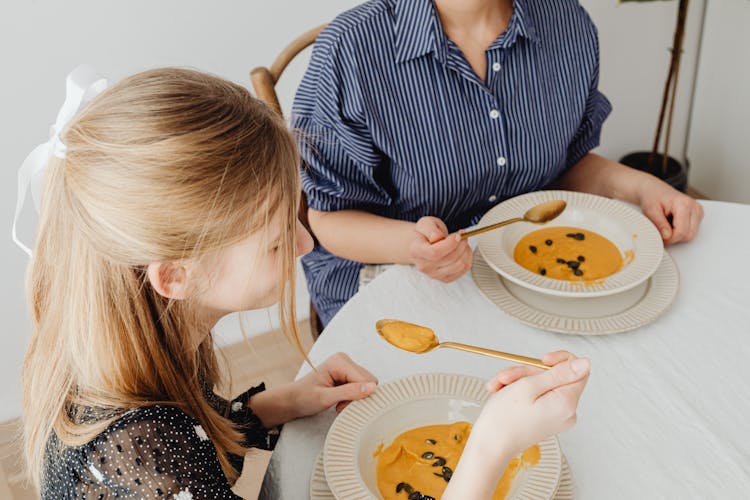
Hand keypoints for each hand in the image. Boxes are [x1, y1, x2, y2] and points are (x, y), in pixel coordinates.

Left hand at [291, 352, 377, 416]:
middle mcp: (345, 360)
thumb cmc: (304, 398)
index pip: (366, 380)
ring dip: (355, 398)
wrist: (292, 400)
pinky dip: (353, 397)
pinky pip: (361, 387)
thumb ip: (349, 392)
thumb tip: (372, 388)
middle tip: (340, 404)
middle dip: (358, 397)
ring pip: (367, 385)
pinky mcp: (347, 374)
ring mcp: (347, 367)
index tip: (342, 405)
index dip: (359, 396)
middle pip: (369, 381)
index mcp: (340, 361)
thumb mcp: (325, 398)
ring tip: (338, 402)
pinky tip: (340, 400)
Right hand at [409, 216, 471, 282]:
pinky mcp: (444, 278)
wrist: (420, 245)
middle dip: (461, 244)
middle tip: (462, 235)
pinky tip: (464, 250)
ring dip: (466, 251)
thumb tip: (437, 237)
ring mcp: (434, 274)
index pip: (435, 252)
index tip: (458, 235)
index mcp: (416, 251)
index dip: (450, 244)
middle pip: (450, 258)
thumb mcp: (425, 223)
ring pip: (460, 265)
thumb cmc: (424, 233)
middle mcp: (424, 266)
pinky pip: (463, 270)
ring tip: (462, 242)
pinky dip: (468, 258)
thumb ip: (430, 229)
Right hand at [444, 352, 589, 498]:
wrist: (491, 445)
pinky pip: (538, 396)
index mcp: (567, 403)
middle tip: (506, 377)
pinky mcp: (547, 420)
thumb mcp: (529, 386)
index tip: (540, 360)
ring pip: (543, 384)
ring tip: (499, 387)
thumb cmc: (504, 418)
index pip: (579, 370)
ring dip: (519, 381)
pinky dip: (520, 391)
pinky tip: (503, 393)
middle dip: (528, 372)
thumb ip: (559, 373)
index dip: (559, 360)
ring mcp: (557, 417)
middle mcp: (567, 412)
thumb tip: (585, 363)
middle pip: (555, 376)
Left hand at [638, 177, 702, 244]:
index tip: (660, 237)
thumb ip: (660, 224)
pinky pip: (691, 231)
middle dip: (674, 238)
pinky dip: (680, 231)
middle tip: (661, 233)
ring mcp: (698, 211)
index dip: (670, 239)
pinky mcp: (697, 215)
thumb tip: (667, 237)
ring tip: (666, 225)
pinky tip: (672, 224)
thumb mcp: (650, 210)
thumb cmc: (652, 197)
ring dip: (677, 235)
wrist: (654, 190)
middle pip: (689, 235)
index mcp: (684, 204)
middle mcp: (694, 207)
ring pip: (691, 234)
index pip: (682, 231)